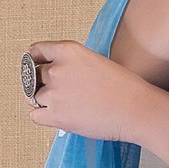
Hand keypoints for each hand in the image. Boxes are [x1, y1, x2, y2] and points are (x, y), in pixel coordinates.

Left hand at [22, 40, 156, 143]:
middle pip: (33, 75)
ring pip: (33, 97)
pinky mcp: (56, 115)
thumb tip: (57, 77)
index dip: (34, 59)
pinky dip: (43, 116)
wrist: (135, 109)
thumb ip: (73, 64)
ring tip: (63, 106)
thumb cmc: (124, 88)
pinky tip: (57, 116)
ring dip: (44, 101)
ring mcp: (54, 93)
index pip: (37, 51)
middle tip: (55, 91)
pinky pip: (35, 115)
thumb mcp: (96, 62)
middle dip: (41, 83)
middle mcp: (57, 69)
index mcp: (68, 51)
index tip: (33, 63)